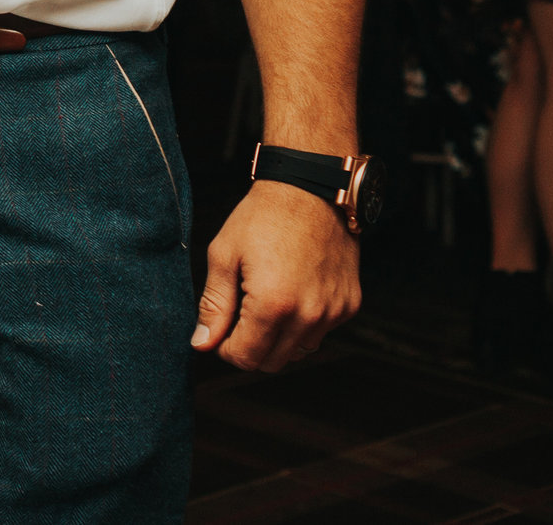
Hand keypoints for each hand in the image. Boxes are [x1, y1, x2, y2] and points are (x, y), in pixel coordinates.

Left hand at [192, 180, 360, 370]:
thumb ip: (214, 305)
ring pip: (298, 352)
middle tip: (238, 316)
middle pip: (272, 362)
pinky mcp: (349, 304)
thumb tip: (202, 343)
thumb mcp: (225, 255)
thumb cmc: (262, 218)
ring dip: (278, 339)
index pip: (245, 357)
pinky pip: (321, 332)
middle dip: (250, 347)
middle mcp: (309, 315)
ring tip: (265, 301)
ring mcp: (333, 312)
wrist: (310, 190)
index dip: (225, 347)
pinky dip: (303, 324)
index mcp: (273, 305)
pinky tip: (292, 292)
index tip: (220, 327)